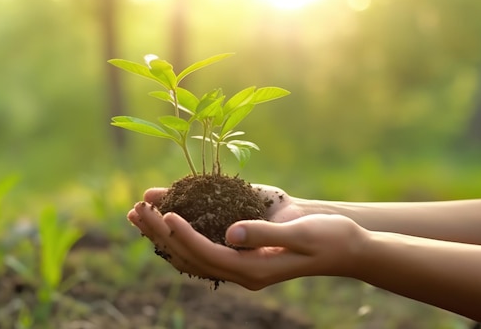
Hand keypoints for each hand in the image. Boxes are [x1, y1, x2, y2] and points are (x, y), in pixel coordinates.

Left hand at [127, 185, 368, 289]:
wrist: (344, 247)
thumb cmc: (328, 237)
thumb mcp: (300, 234)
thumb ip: (266, 234)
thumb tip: (232, 234)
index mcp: (255, 269)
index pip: (209, 254)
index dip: (185, 235)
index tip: (165, 213)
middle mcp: (242, 271)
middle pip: (191, 256)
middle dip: (161, 233)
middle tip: (137, 210)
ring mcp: (240, 265)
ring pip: (191, 254)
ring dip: (163, 234)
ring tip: (139, 212)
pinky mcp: (242, 253)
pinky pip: (203, 248)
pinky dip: (180, 233)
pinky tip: (164, 219)